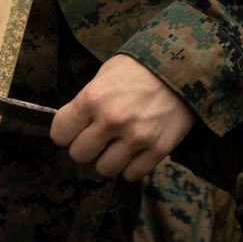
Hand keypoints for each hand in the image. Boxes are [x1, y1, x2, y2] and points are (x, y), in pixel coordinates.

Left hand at [50, 53, 195, 181]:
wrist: (182, 67)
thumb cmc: (139, 68)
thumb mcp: (105, 74)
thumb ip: (87, 102)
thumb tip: (73, 126)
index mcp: (92, 98)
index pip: (59, 134)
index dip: (65, 133)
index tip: (74, 130)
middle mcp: (111, 120)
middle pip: (79, 155)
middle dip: (86, 146)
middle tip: (98, 137)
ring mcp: (135, 137)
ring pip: (104, 169)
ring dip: (108, 159)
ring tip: (118, 143)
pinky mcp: (158, 149)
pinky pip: (131, 174)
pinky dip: (131, 166)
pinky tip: (135, 149)